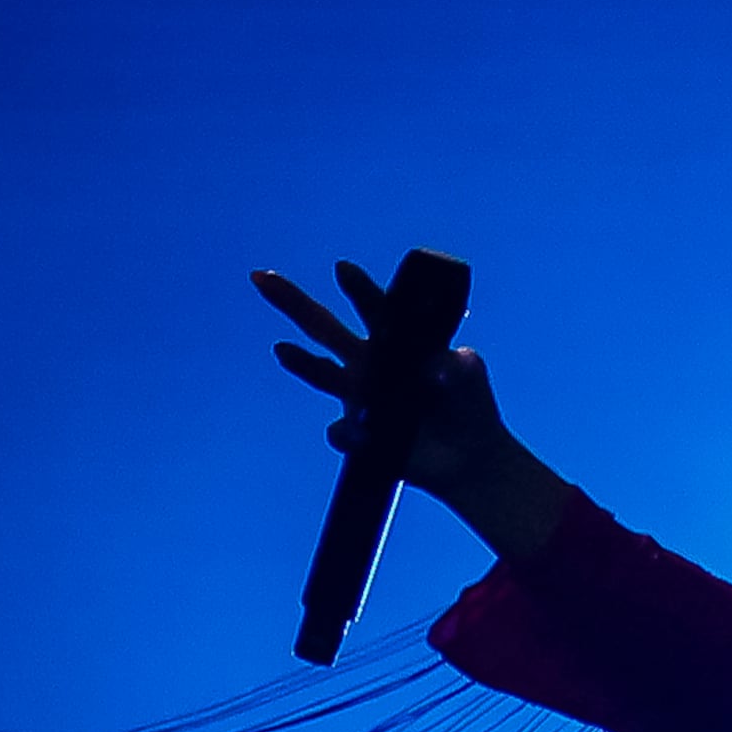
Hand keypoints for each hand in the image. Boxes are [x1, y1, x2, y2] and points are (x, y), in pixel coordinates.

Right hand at [255, 262, 569, 559]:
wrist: (470, 460)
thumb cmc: (471, 408)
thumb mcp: (470, 376)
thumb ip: (458, 365)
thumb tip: (439, 368)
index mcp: (395, 340)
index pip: (374, 309)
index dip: (358, 290)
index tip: (343, 270)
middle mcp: (369, 364)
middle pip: (323, 327)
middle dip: (292, 301)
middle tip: (260, 276)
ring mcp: (360, 399)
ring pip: (321, 374)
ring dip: (302, 363)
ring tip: (282, 349)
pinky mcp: (359, 434)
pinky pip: (343, 430)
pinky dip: (350, 431)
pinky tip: (363, 434)